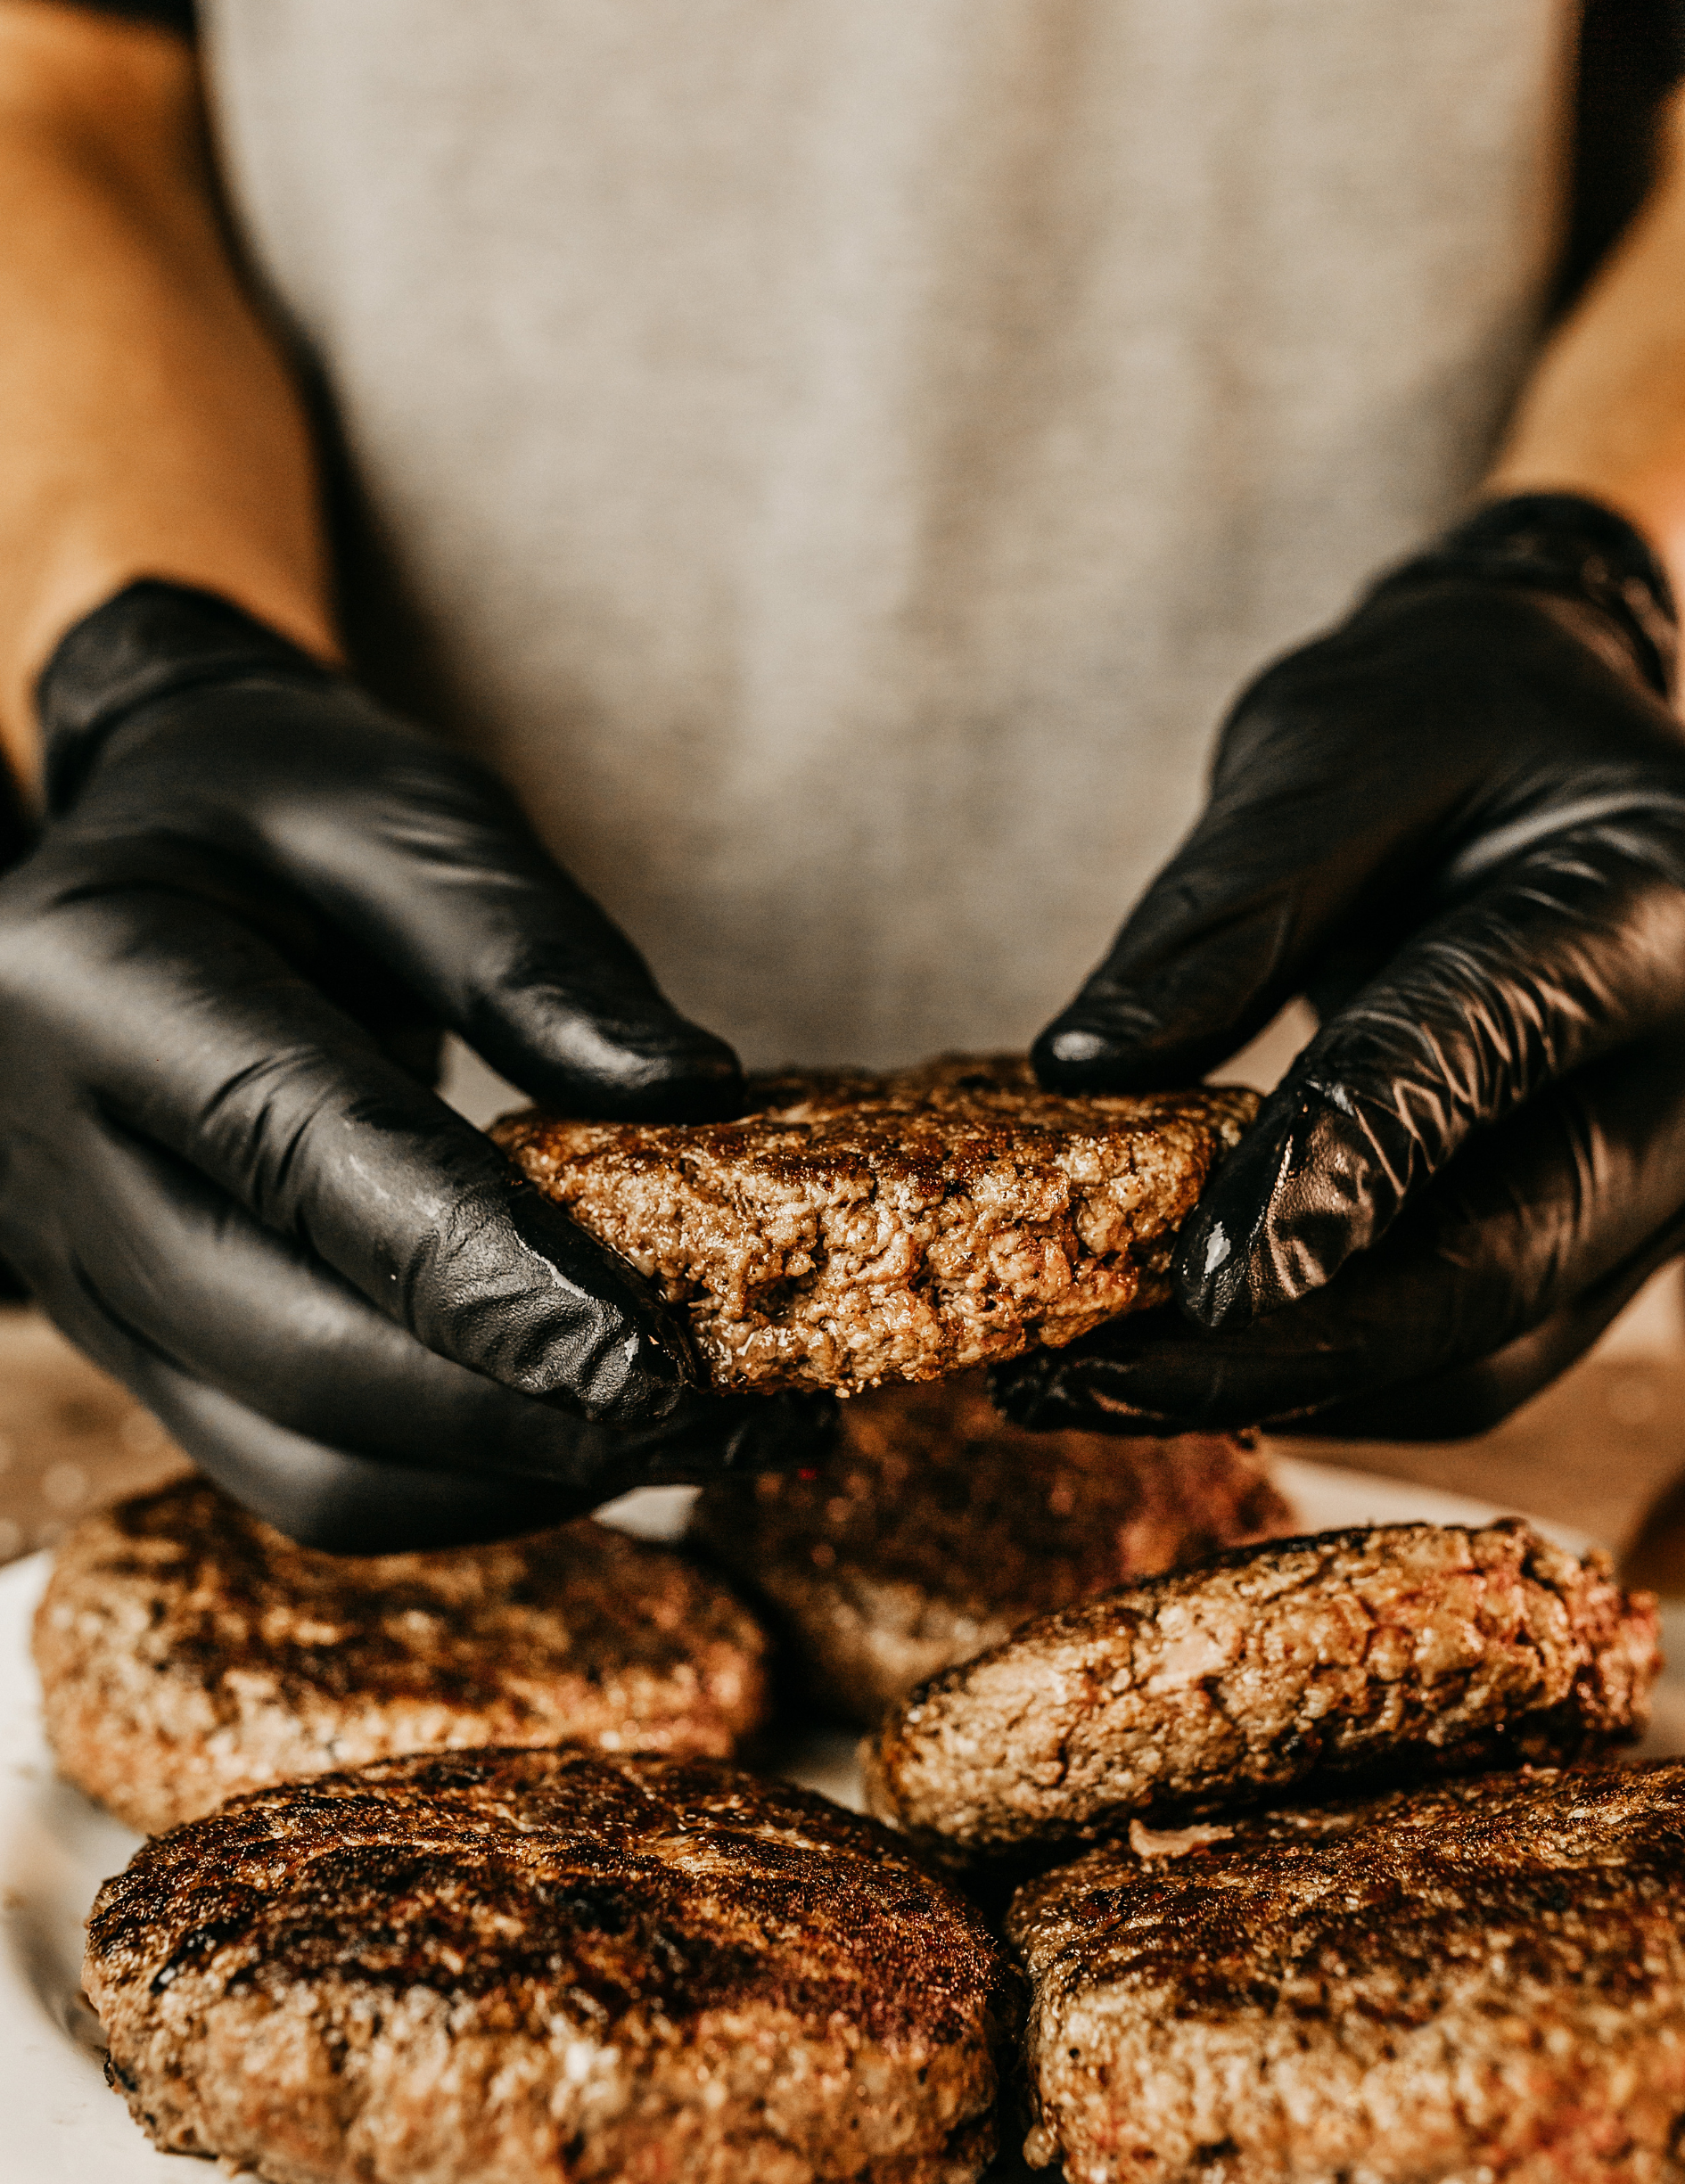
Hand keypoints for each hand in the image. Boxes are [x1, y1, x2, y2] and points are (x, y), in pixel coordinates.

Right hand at [0, 581, 822, 1547]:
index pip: (315, 1165)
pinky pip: (307, 1473)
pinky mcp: (148, 1351)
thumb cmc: (279, 808)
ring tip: (700, 1441)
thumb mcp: (407, 813)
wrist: (141, 857)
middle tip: (732, 1417)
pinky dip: (466, 1480)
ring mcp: (91, 1282)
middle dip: (532, 1416)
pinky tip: (594, 1434)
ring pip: (305, 1466)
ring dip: (516, 1478)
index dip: (494, 1282)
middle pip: (304, 1361)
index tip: (661, 1363)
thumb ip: (532, 951)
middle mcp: (59, 1161)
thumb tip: (693, 1095)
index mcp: (100, 983)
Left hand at [1001, 494, 1684, 1436]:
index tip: (1194, 1281)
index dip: (1335, 1173)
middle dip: (1285, 1350)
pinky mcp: (1589, 1244)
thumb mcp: (1334, 749)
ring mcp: (1655, 1181)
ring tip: (1085, 1387)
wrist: (1555, 754)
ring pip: (1475, 1349)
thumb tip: (1081, 1068)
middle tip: (1087, 1383)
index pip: (1480, 1051)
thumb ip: (1226, 907)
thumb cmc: (1449, 719)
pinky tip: (1169, 1363)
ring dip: (1282, 1390)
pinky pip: (1459, 1352)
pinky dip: (1317, 1374)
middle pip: (1496, 1262)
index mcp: (1651, 904)